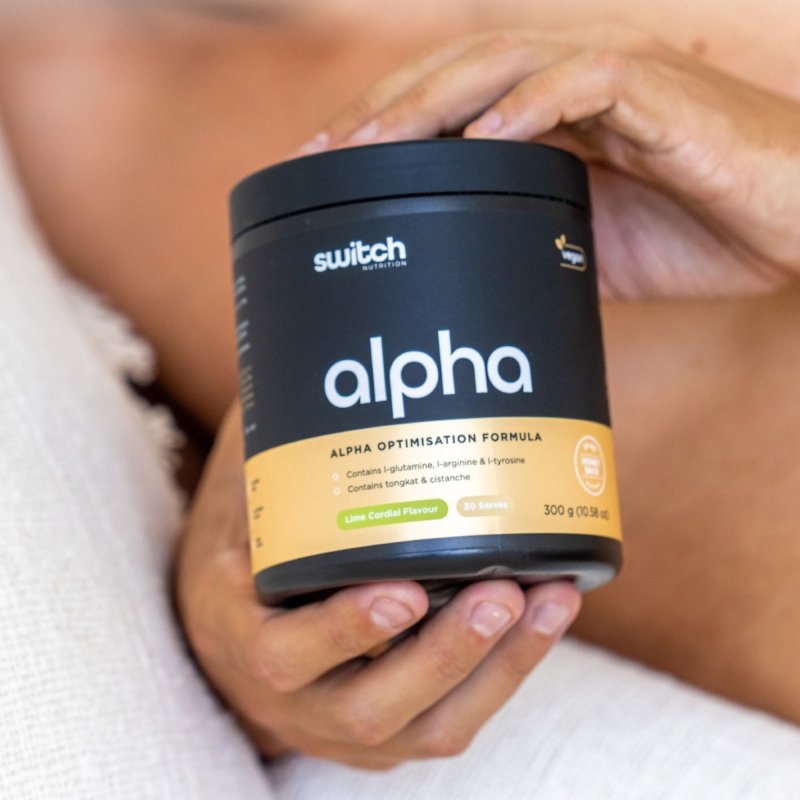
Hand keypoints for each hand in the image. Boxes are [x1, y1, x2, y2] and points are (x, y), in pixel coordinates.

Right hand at [175, 404, 580, 769]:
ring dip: (496, 668)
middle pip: (369, 707)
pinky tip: (545, 619)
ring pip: (425, 727)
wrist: (234, 627)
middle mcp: (293, 698)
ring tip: (549, 602)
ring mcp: (343, 725)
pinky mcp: (391, 729)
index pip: (285, 651)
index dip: (344, 630)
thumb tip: (313, 368)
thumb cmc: (242, 549)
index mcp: (242, 636)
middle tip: (501, 592)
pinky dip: (505, 673)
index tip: (403, 591)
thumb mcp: (238, 502)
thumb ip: (273, 453)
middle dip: (445, 653)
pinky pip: (452, 720)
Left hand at [302, 25, 799, 299]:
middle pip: (455, 73)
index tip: (326, 171)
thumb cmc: (698, 228)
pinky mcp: (661, 94)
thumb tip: (471, 285)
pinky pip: (589, 83)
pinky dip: (536, 106)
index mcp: (548, 116)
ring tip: (378, 143)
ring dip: (436, 100)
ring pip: (506, 63)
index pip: (448, 103)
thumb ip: (530, 247)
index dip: (384, 127)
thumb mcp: (591, 250)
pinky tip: (487, 135)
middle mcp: (570, 83)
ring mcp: (615, 79)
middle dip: (384, 111)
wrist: (792, 219)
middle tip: (323, 155)